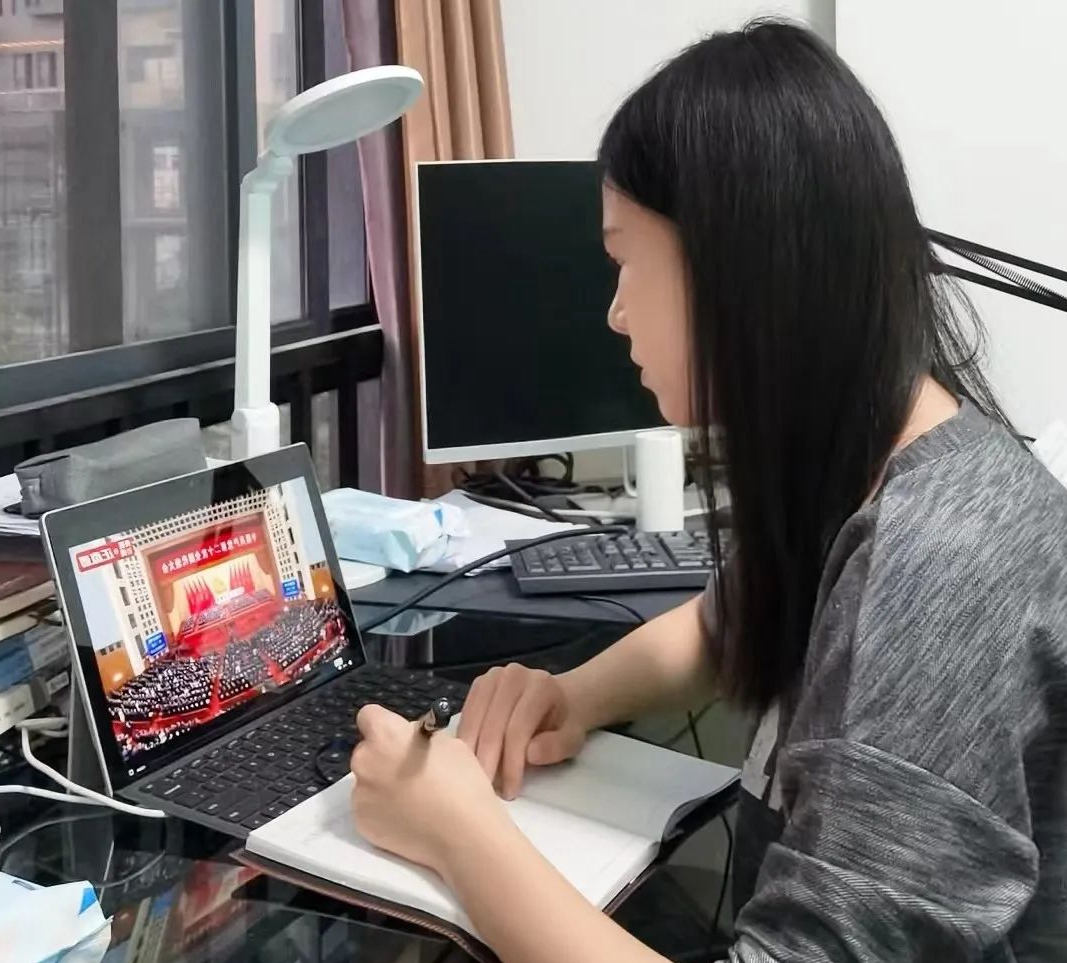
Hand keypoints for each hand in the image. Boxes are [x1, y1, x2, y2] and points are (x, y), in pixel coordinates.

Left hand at [351, 705, 505, 874]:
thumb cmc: (462, 782)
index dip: (385, 724)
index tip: (400, 738)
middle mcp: (364, 761)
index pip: (368, 715)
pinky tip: (407, 818)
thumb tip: (409, 741)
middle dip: (383, 756)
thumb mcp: (449, 743)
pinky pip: (368, 806)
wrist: (464, 836)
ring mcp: (359, 794)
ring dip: (382, 784)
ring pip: (367, 780)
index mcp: (386, 735)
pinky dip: (382, 809)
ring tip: (412, 800)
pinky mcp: (361, 823)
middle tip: (410, 772)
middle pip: (367, 750)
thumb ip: (419, 738)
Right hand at [457, 663, 587, 799]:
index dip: (511, 762)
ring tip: (475, 780)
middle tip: (486, 791)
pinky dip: (466, 740)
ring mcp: (492, 677)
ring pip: (474, 720)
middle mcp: (513, 675)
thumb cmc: (563, 723)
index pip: (518, 728)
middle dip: (488, 761)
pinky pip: (465, 715)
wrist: (557, 699)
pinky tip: (468, 761)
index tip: (509, 791)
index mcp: (540, 686)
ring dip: (472, 753)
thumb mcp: (571, 739)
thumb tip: (530, 754)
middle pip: (492, 724)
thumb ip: (556, 747)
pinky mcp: (479, 684)